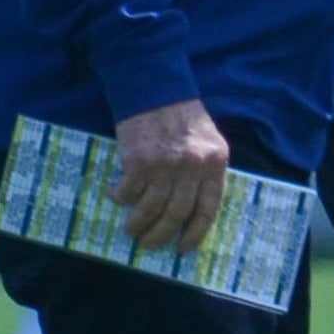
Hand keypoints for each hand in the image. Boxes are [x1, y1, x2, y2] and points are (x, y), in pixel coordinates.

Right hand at [112, 98, 229, 253]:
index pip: (208, 208)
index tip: (182, 248)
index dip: (195, 233)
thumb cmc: (181, 115)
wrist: (154, 86)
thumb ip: (205, 170)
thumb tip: (192, 210)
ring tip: (132, 230)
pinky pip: (129, 192)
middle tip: (150, 244)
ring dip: (139, 225)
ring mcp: (166, 165)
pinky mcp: (139, 161)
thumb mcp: (207, 140)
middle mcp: (193, 166)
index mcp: (215, 162)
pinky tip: (118, 198)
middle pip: (177, 214)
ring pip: (152, 209)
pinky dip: (122, 199)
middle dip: (161, 235)